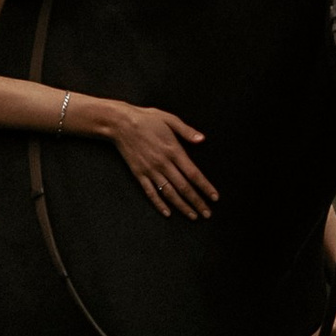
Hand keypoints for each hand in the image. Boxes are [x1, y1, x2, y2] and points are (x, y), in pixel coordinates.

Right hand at [109, 102, 217, 220]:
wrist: (121, 123)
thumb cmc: (146, 119)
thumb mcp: (170, 119)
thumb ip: (187, 131)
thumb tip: (202, 139)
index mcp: (173, 150)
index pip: (193, 174)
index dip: (205, 187)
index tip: (214, 197)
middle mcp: (163, 163)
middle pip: (184, 187)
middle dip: (197, 202)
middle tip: (207, 214)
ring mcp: (150, 170)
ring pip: (169, 193)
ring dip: (182, 206)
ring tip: (193, 216)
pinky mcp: (139, 174)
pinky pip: (150, 192)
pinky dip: (159, 204)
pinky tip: (167, 213)